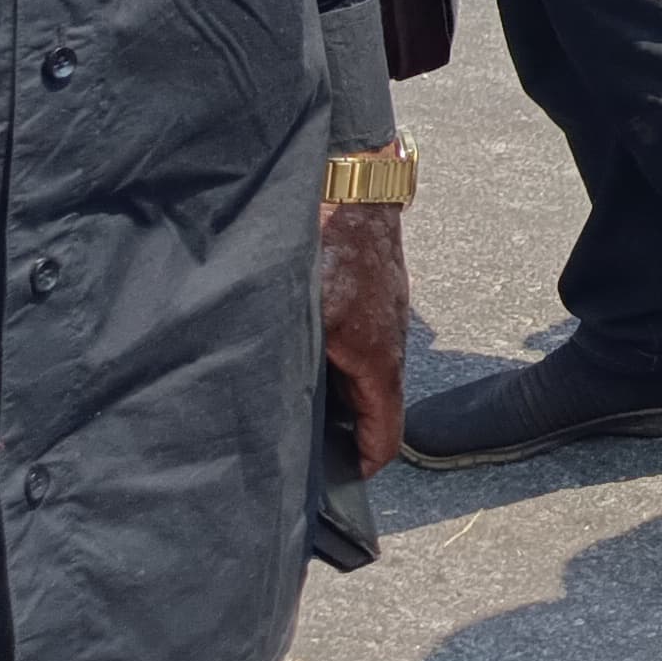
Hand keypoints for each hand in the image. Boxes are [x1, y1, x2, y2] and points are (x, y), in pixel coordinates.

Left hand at [318, 196, 408, 477]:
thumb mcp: (299, 322)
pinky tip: (305, 335)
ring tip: (294, 386)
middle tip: (297, 435)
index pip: (385, 436)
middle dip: (345, 426)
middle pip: (376, 402)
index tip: (332, 481)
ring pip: (368, 365)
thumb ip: (290, 374)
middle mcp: (390, 338)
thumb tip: (271, 419)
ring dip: (340, 384)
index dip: (360, 466)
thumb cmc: (324, 252)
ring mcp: (388, 306)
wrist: (349, 178)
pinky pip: (364, 332)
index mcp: (377, 358)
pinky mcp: (380, 282)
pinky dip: (340, 348)